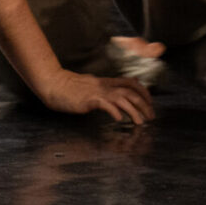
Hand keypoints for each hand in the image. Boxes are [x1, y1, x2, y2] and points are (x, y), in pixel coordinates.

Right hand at [36, 68, 155, 123]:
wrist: (55, 84)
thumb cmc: (71, 87)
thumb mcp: (92, 84)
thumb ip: (106, 86)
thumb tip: (117, 89)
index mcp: (106, 82)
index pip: (131, 83)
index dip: (144, 91)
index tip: (150, 103)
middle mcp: (105, 86)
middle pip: (131, 92)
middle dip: (144, 104)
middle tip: (151, 116)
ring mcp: (98, 92)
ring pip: (122, 98)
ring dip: (134, 111)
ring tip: (140, 122)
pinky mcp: (89, 100)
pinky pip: (105, 104)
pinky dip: (114, 111)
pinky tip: (119, 120)